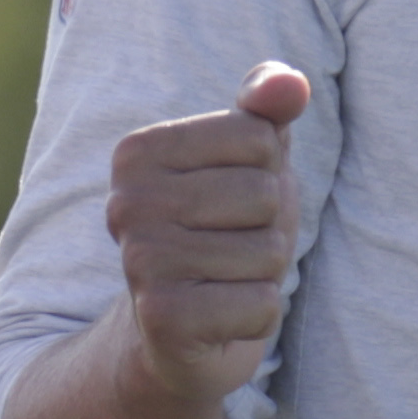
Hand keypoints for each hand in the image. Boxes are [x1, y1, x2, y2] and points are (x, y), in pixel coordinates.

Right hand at [106, 64, 308, 403]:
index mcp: (138, 151)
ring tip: (224, 280)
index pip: (259, 137)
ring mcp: (140, 262)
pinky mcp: (164, 318)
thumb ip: (266, 109)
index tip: (228, 201)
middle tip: (228, 248)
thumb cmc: (221, 229)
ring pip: (267, 252)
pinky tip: (221, 317)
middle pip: (266, 194)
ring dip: (262, 274)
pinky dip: (257, 315)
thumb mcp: (249, 159)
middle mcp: (127, 203)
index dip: (267, 172)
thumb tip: (290, 84)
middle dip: (268, 228)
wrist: (176, 334)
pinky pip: (262, 304)